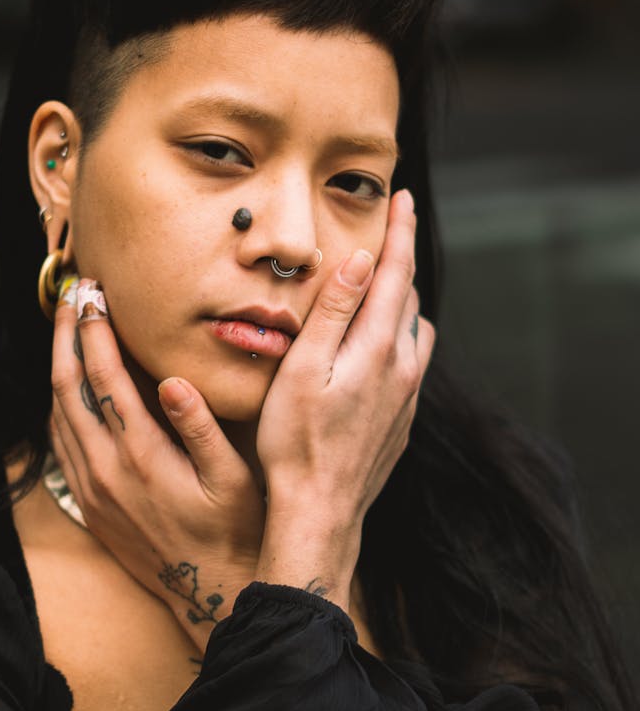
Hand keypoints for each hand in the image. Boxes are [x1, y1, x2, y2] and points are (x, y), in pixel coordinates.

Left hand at [49, 282, 264, 649]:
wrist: (209, 592)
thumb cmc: (233, 530)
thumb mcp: (232, 479)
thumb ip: (201, 428)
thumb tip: (174, 380)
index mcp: (141, 455)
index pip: (105, 378)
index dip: (96, 331)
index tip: (95, 295)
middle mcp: (105, 469)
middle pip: (67, 388)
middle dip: (66, 335)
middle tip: (72, 296)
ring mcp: (91, 488)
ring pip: (57, 414)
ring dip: (58, 366)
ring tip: (67, 328)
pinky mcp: (88, 503)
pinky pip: (60, 443)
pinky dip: (59, 404)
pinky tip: (69, 386)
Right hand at [255, 189, 434, 611]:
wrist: (320, 513)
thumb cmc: (296, 442)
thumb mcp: (303, 369)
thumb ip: (333, 313)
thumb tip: (359, 261)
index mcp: (378, 349)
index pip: (397, 273)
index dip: (400, 231)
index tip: (403, 198)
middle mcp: (403, 368)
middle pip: (409, 298)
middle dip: (399, 261)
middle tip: (385, 234)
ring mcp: (408, 397)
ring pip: (414, 331)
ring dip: (400, 303)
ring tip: (377, 289)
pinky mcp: (403, 421)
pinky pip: (411, 363)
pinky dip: (397, 338)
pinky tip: (374, 348)